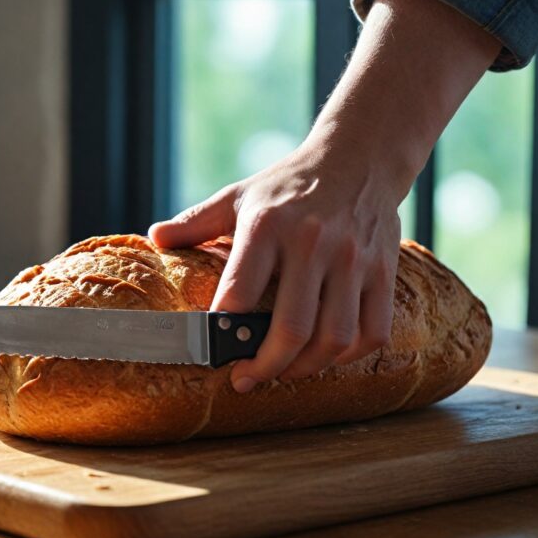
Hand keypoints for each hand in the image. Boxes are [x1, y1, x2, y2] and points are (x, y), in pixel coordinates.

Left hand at [150, 128, 401, 391]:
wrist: (359, 157)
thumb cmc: (289, 184)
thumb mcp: (239, 196)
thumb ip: (196, 222)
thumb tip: (154, 238)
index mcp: (267, 225)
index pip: (239, 293)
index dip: (220, 331)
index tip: (210, 350)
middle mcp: (312, 242)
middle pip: (291, 328)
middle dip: (265, 367)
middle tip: (246, 380)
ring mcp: (353, 258)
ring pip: (335, 338)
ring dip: (305, 369)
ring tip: (283, 372)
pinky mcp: (383, 270)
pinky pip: (372, 332)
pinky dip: (348, 357)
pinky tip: (325, 357)